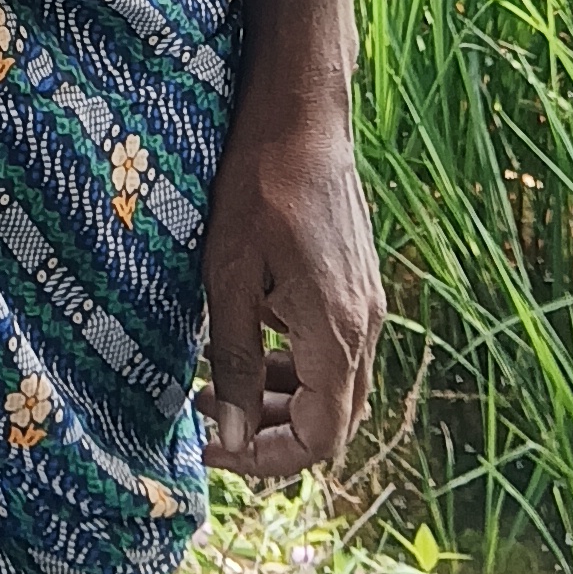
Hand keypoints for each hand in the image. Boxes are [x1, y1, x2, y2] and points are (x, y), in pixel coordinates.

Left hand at [199, 95, 382, 481]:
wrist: (301, 114)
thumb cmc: (258, 186)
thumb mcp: (227, 276)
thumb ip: (233, 362)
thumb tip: (230, 438)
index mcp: (336, 333)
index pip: (319, 439)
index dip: (266, 459)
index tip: (212, 448)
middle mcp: (364, 327)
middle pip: (332, 419)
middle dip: (269, 433)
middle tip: (206, 418)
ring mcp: (365, 304)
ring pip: (333, 385)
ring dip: (278, 398)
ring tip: (212, 382)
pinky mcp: (356, 283)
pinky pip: (332, 348)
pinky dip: (292, 362)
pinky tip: (244, 336)